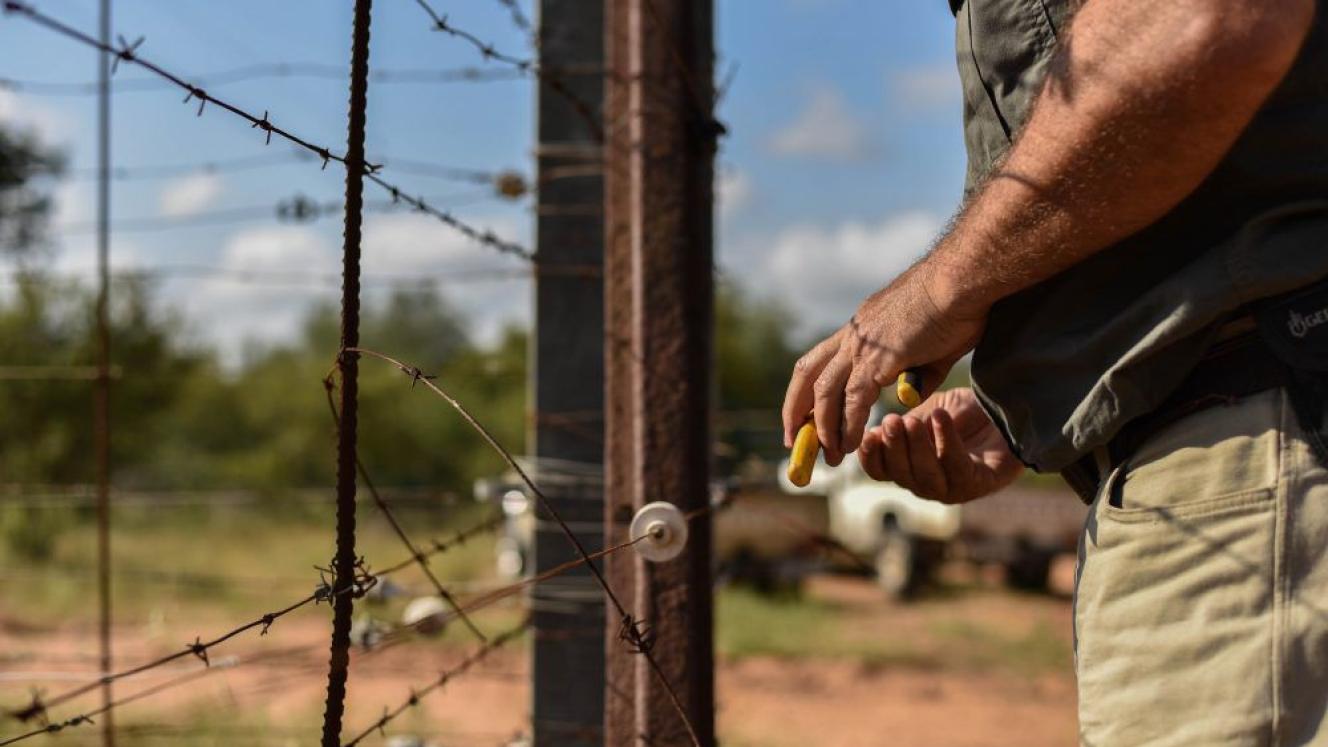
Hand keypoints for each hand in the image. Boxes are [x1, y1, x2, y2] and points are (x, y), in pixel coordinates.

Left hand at [781, 263, 985, 463]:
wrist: (962, 281)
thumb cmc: (958, 304)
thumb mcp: (932, 345)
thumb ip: (916, 372)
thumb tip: (907, 395)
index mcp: (862, 326)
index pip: (822, 360)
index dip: (809, 388)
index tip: (805, 413)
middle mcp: (853, 334)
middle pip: (807, 374)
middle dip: (795, 408)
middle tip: (791, 438)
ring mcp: (861, 345)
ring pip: (825, 392)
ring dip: (822, 428)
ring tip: (827, 457)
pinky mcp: (876, 358)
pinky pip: (853, 401)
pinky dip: (847, 427)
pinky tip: (848, 446)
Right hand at [857, 387, 1022, 503]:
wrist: (1010, 411)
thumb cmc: (965, 413)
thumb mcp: (927, 412)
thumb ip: (906, 423)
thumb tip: (877, 431)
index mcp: (909, 466)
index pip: (880, 471)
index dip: (870, 457)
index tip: (867, 435)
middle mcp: (927, 483)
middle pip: (901, 475)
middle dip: (893, 448)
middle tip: (892, 421)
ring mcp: (953, 488)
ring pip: (926, 476)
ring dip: (916, 448)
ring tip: (913, 421)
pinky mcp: (979, 484)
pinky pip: (957, 466)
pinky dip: (946, 441)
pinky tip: (940, 417)